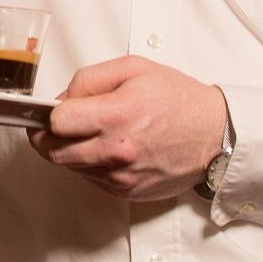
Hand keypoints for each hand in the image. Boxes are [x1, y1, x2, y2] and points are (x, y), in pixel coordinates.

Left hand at [27, 56, 227, 200]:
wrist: (216, 134)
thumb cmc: (178, 99)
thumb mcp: (132, 68)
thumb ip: (88, 79)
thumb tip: (60, 99)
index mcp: (116, 116)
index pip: (56, 123)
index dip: (46, 114)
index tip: (46, 111)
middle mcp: (117, 151)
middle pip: (55, 152)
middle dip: (46, 137)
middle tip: (51, 125)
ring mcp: (122, 176)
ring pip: (71, 167)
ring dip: (69, 151)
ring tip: (87, 133)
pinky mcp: (128, 192)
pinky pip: (91, 180)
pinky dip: (89, 165)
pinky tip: (105, 148)